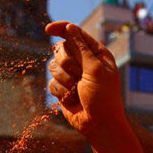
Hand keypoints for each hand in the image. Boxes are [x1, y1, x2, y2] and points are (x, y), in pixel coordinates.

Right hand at [45, 21, 126, 137]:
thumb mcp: (95, 69)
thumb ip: (81, 47)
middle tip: (80, 76)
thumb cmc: (104, 97)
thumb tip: (69, 27)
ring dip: (64, 80)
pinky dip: (61, 92)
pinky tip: (72, 100)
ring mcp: (72, 75)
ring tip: (77, 90)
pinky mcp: (62, 89)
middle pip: (60, 50)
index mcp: (96, 53)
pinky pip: (51, 83)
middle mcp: (83, 61)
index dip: (61, 28)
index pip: (75, 33)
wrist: (99, 125)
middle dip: (67, 63)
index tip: (48, 29)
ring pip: (53, 67)